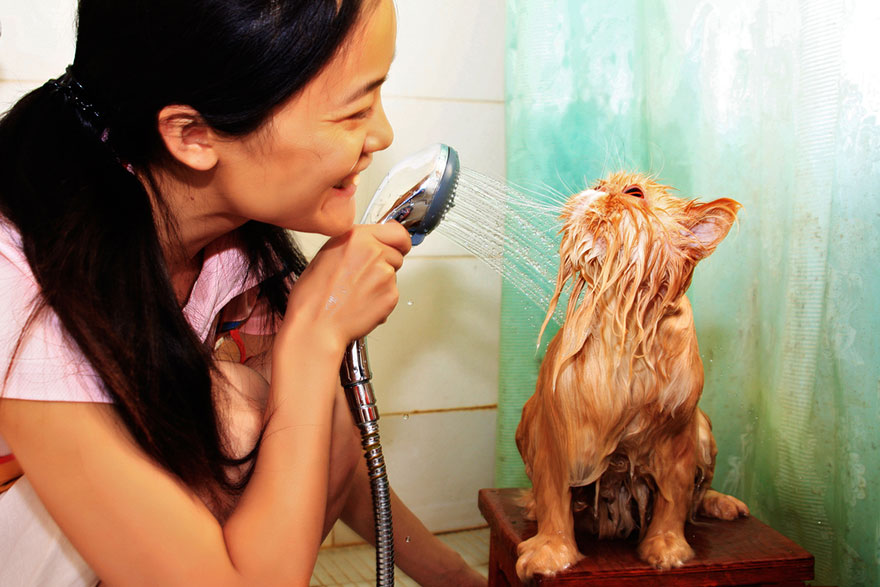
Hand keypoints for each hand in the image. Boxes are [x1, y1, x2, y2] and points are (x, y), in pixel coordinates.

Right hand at [281, 223, 411, 353]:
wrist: (316, 325)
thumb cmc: (313, 296)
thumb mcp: (326, 255)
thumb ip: (354, 245)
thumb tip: (369, 243)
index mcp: (356, 237)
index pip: (396, 231)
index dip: (398, 241)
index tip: (399, 246)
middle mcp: (373, 251)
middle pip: (397, 253)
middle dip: (387, 263)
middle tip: (367, 276)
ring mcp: (385, 273)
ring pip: (394, 274)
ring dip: (382, 282)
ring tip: (358, 293)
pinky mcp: (391, 294)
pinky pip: (393, 293)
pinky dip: (382, 300)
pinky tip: (362, 304)